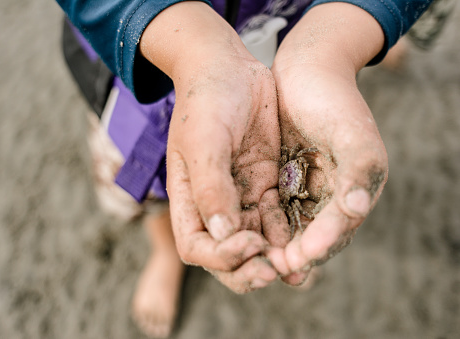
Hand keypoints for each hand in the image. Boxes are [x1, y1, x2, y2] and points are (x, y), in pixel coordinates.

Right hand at [140, 2, 289, 292]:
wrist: (229, 67)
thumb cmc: (206, 100)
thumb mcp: (203, 141)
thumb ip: (210, 187)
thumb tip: (222, 235)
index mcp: (188, 198)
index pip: (197, 247)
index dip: (221, 256)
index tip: (251, 242)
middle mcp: (213, 203)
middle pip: (226, 254)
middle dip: (249, 268)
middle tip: (276, 271)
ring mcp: (241, 194)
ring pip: (256, 241)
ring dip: (275, 257)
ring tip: (299, 267)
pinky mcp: (266, 182)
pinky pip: (278, 217)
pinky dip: (291, 233)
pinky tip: (309, 239)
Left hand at [268, 3, 388, 284]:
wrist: (307, 68)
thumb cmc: (333, 99)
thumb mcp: (353, 133)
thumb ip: (359, 172)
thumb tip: (356, 210)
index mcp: (357, 189)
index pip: (339, 229)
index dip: (318, 247)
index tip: (294, 261)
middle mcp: (334, 195)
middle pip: (314, 237)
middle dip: (293, 256)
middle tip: (270, 271)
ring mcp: (308, 187)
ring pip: (291, 227)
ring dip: (274, 247)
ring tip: (254, 262)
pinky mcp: (284, 178)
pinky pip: (272, 208)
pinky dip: (261, 223)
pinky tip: (244, 234)